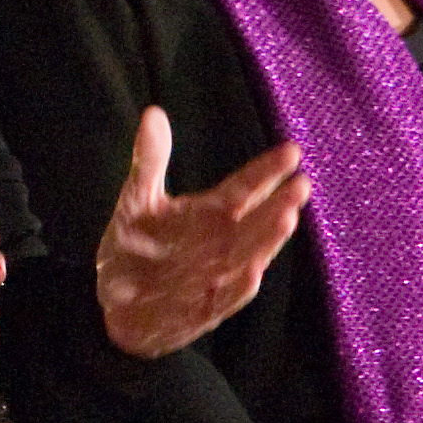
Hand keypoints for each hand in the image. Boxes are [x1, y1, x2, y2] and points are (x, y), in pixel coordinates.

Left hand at [94, 107, 309, 358]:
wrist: (121, 305)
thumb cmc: (138, 246)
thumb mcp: (138, 199)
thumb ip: (150, 160)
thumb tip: (153, 113)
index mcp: (214, 212)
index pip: (247, 187)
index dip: (268, 170)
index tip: (292, 151)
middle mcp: (223, 242)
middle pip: (256, 221)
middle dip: (278, 204)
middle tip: (301, 185)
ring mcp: (216, 276)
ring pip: (249, 256)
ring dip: (267, 240)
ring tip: (287, 218)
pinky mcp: (202, 309)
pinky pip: (224, 298)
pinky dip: (237, 287)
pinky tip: (252, 271)